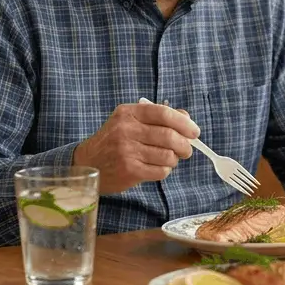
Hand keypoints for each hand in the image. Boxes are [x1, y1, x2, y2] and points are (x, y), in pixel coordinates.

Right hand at [73, 101, 197, 193]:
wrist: (89, 162)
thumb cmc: (115, 140)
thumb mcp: (131, 121)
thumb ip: (158, 117)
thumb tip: (187, 118)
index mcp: (128, 113)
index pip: (163, 113)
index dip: (184, 123)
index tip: (194, 132)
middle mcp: (126, 130)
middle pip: (169, 136)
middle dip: (185, 145)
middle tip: (187, 150)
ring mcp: (126, 151)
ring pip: (167, 156)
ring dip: (174, 159)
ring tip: (169, 159)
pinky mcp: (129, 170)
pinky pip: (160, 171)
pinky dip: (165, 170)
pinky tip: (157, 168)